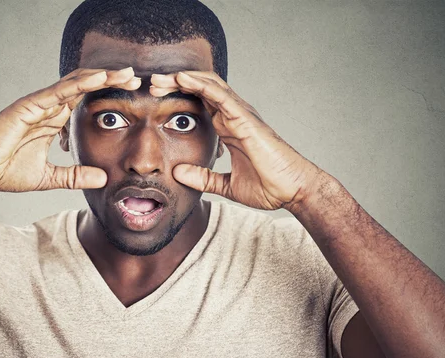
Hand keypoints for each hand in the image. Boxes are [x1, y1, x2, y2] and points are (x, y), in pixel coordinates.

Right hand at [0, 67, 140, 191]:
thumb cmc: (4, 170)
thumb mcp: (48, 177)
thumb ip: (74, 176)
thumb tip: (103, 179)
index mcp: (54, 121)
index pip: (86, 102)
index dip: (108, 96)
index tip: (132, 98)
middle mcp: (49, 108)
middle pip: (86, 87)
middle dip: (111, 81)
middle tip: (136, 80)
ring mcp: (39, 104)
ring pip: (75, 83)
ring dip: (101, 77)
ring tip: (125, 73)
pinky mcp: (29, 106)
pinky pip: (58, 91)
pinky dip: (79, 83)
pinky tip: (99, 78)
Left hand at [150, 71, 322, 210]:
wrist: (292, 191)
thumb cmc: (268, 187)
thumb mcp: (226, 185)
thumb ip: (203, 178)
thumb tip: (177, 173)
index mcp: (228, 129)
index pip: (200, 105)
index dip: (179, 98)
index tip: (156, 100)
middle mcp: (233, 117)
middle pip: (200, 91)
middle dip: (175, 85)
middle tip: (152, 85)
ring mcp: (240, 115)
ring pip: (208, 86)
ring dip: (183, 80)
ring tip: (160, 78)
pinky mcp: (245, 119)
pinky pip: (220, 95)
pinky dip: (200, 85)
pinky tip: (182, 79)